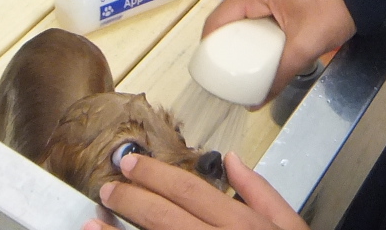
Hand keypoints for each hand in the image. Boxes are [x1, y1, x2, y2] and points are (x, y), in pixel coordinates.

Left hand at [91, 151, 305, 229]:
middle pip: (164, 215)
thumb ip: (262, 193)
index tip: (132, 165)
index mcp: (242, 225)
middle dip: (132, 197)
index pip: (190, 190)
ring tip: (94, 221)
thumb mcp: (291, 227)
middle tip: (109, 188)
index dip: (156, 175)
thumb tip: (234, 161)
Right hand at [203, 0, 354, 98]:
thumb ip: (279, 75)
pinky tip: (259, 44)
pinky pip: (256, 5)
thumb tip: (256, 102)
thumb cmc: (334, 10)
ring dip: (242, 35)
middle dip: (227, 45)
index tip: (212, 73)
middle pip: (228, 16)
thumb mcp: (305, 46)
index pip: (217, 21)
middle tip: (229, 72)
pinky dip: (255, 24)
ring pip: (242, 11)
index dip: (210, 49)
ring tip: (242, 62)